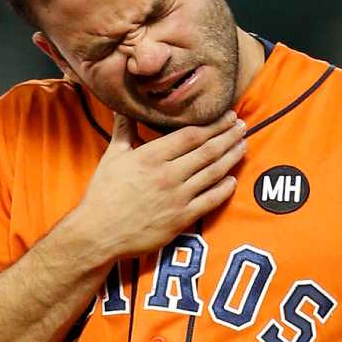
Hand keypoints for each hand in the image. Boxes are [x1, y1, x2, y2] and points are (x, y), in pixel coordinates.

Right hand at [69, 109, 246, 262]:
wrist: (98, 234)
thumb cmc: (103, 195)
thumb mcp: (112, 157)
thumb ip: (125, 130)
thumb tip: (124, 107)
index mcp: (152, 156)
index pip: (192, 135)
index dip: (214, 124)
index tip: (228, 115)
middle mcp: (169, 175)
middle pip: (208, 151)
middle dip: (228, 136)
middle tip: (242, 126)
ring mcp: (177, 198)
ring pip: (213, 173)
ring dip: (231, 158)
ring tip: (243, 145)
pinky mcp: (181, 220)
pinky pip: (210, 201)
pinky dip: (224, 189)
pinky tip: (232, 180)